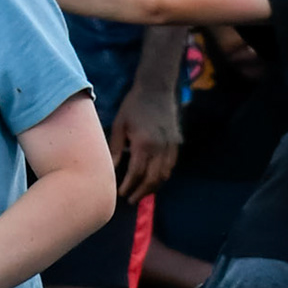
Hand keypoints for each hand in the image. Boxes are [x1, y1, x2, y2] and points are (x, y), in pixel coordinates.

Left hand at [109, 79, 180, 202]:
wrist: (157, 88)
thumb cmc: (134, 105)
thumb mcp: (119, 124)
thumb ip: (115, 148)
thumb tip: (110, 169)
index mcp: (144, 143)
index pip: (137, 173)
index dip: (129, 186)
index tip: (120, 193)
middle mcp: (160, 148)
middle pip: (153, 179)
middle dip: (141, 192)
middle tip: (130, 199)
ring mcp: (171, 146)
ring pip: (164, 175)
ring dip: (153, 187)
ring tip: (141, 193)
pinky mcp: (176, 143)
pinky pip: (171, 166)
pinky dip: (162, 176)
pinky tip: (153, 179)